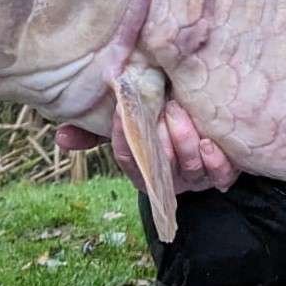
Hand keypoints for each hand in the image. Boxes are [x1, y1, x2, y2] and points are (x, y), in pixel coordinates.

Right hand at [55, 100, 237, 194]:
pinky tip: (211, 143)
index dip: (122, 137)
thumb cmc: (166, 116)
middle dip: (160, 140)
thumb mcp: (137, 117)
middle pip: (160, 165)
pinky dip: (215, 161)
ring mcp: (198, 177)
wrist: (216, 117)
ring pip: (190, 169)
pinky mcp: (225, 172)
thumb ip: (100, 127)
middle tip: (164, 108)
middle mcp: (170, 175)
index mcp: (145, 165)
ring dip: (185, 142)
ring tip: (183, 112)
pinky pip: (221, 176)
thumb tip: (60, 136)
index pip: (127, 157)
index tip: (123, 110)